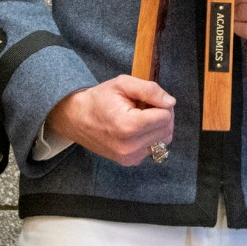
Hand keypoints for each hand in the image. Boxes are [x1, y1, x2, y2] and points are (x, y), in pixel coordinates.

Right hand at [46, 75, 175, 165]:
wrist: (76, 118)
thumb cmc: (99, 99)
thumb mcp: (122, 84)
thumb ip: (150, 90)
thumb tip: (170, 102)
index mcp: (128, 126)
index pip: (165, 117)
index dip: (162, 104)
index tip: (148, 99)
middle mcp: (129, 147)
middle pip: (167, 130)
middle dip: (162, 115)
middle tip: (145, 106)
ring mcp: (129, 157)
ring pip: (163, 140)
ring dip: (157, 127)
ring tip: (139, 117)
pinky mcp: (130, 161)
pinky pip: (153, 148)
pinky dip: (150, 137)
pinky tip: (135, 129)